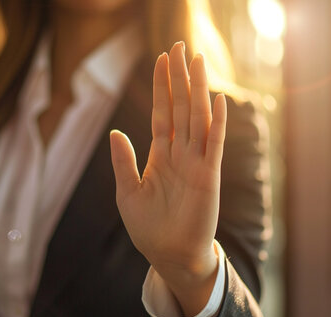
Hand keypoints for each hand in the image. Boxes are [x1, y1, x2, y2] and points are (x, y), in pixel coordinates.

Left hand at [109, 42, 226, 316]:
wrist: (169, 256)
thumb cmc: (148, 228)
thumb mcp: (128, 193)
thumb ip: (123, 162)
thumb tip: (115, 132)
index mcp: (160, 155)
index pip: (162, 113)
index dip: (162, 87)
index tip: (162, 60)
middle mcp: (180, 154)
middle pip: (180, 108)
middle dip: (179, 78)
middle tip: (179, 46)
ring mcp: (195, 163)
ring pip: (196, 119)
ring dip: (197, 90)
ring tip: (197, 61)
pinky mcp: (208, 177)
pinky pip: (212, 145)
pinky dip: (215, 123)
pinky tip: (215, 100)